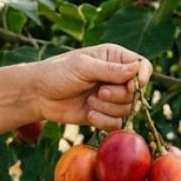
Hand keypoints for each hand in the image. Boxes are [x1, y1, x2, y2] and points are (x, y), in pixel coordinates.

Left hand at [30, 44, 153, 129]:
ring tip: (89, 101)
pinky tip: (89, 114)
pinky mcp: (106, 114)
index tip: (133, 85)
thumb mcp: (83, 67)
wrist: (38, 95)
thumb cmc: (57, 73)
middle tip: (99, 92)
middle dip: (118, 95)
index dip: (142, 77)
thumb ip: (111, 70)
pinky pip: (118, 123)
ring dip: (108, 107)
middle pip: (137, 91)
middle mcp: (117, 77)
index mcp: (114, 58)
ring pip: (128, 108)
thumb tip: (138, 68)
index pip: (142, 65)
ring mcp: (112, 96)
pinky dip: (104, 120)